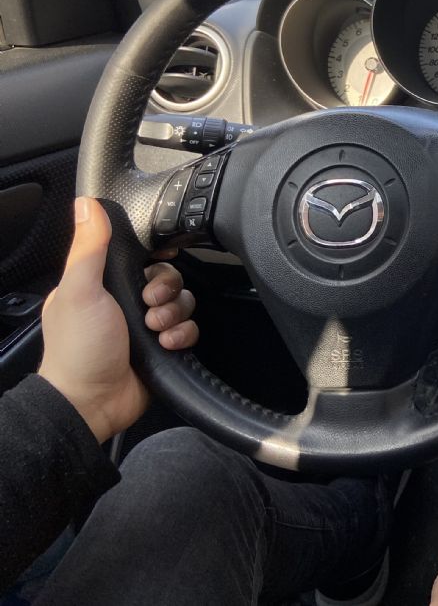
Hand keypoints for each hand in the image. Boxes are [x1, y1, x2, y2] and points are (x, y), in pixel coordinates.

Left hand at [38, 197, 198, 441]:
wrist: (92, 403)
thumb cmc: (77, 349)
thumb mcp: (80, 291)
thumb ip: (88, 248)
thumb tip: (86, 204)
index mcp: (100, 284)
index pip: (138, 256)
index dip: (153, 257)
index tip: (154, 264)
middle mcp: (124, 302)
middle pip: (167, 276)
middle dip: (166, 289)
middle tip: (149, 305)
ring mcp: (144, 326)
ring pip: (182, 301)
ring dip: (175, 314)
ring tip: (157, 330)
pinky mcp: (162, 347)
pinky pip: (189, 328)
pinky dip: (182, 335)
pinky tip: (166, 344)